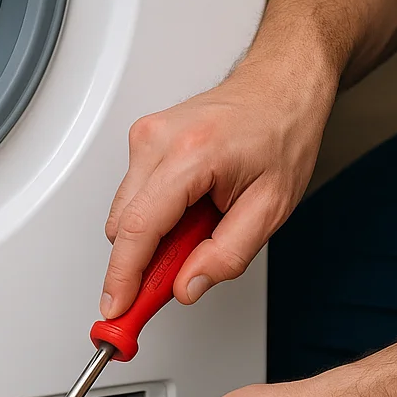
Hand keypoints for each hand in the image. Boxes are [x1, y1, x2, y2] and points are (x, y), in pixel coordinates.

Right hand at [101, 49, 335, 319]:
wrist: (280, 87)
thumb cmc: (281, 134)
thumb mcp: (271, 207)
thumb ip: (228, 254)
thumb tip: (187, 285)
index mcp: (191, 155)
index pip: (139, 229)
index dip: (123, 278)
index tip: (116, 309)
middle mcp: (158, 140)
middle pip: (124, 225)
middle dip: (143, 262)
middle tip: (178, 278)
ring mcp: (146, 135)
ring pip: (125, 212)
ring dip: (154, 236)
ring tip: (201, 227)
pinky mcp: (143, 138)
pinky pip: (134, 194)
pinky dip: (155, 214)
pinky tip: (190, 209)